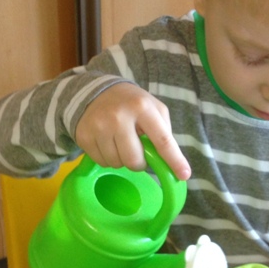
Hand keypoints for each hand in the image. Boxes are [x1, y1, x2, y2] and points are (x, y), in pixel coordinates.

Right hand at [75, 83, 190, 179]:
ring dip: (122, 159)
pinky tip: (107, 142)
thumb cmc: (131, 103)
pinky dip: (108, 158)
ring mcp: (100, 127)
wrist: (95, 92)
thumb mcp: (153, 108)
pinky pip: (102, 162)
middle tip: (137, 151)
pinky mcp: (85, 137)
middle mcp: (119, 117)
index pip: (162, 140)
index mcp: (142, 108)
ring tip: (120, 142)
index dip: (174, 160)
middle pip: (135, 160)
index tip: (184, 175)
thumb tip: (171, 162)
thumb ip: (163, 131)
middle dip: (139, 162)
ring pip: (117, 164)